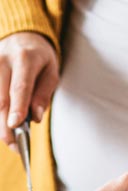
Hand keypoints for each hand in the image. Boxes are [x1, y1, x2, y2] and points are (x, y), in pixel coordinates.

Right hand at [0, 32, 58, 149]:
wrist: (20, 35)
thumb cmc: (39, 58)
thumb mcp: (51, 73)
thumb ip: (43, 94)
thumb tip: (35, 117)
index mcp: (25, 58)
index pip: (20, 87)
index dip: (17, 108)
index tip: (15, 126)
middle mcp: (2, 58)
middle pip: (1, 98)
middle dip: (6, 125)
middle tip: (15, 146)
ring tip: (10, 140)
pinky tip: (3, 126)